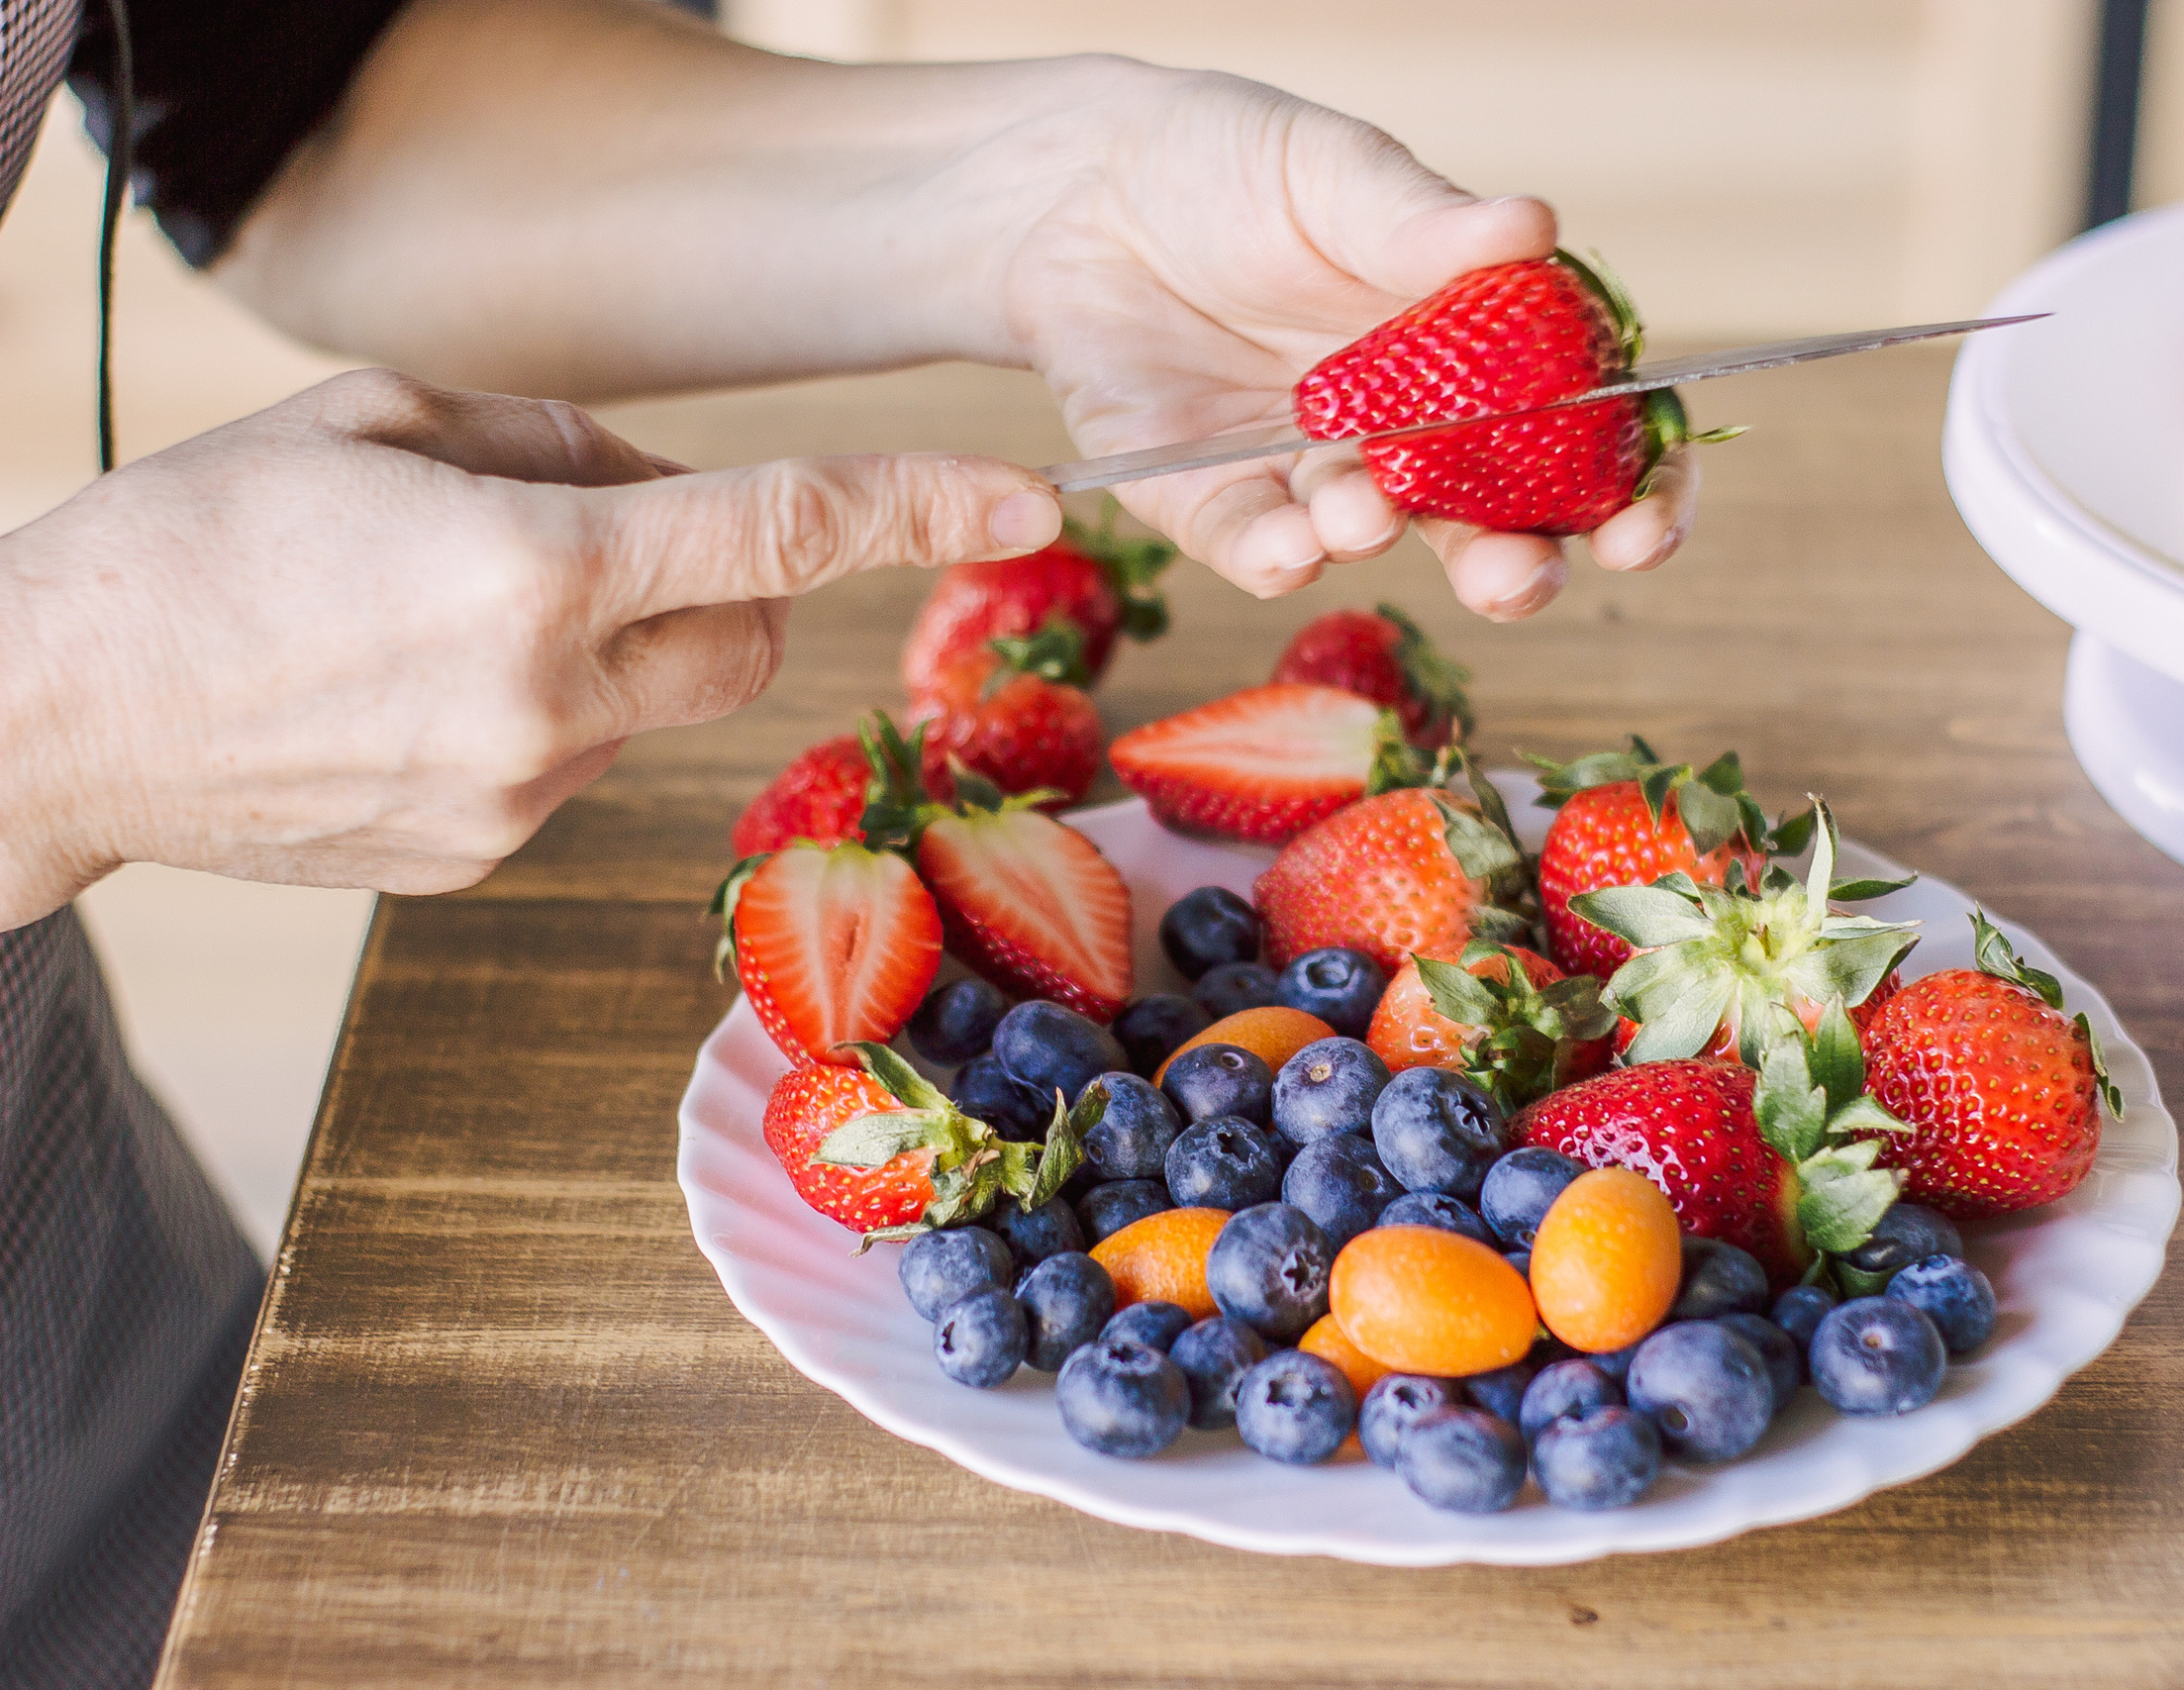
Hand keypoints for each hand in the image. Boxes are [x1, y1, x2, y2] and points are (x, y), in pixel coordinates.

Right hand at [0, 369, 1059, 924]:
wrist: (55, 712)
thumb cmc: (196, 543)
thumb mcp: (376, 421)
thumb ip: (560, 442)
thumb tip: (665, 486)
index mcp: (532, 570)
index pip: (782, 528)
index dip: (922, 504)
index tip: (1033, 497)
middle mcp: (549, 701)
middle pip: (755, 638)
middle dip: (734, 583)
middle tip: (610, 537)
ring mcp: (522, 801)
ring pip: (663, 709)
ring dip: (622, 650)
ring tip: (459, 619)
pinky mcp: (486, 862)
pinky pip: (582, 770)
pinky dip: (549, 719)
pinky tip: (420, 698)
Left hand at [989, 64, 1695, 618]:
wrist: (1079, 183)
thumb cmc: (1229, 162)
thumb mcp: (1333, 172)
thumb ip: (1422, 223)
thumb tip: (1532, 228)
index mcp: (1469, 354)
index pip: (1579, 439)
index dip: (1627, 491)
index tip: (1642, 525)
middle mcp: (1401, 432)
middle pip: (1488, 526)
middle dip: (1515, 567)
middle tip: (1518, 579)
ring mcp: (1305, 472)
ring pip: (1367, 540)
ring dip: (1375, 540)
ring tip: (1359, 509)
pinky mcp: (1204, 497)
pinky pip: (1248, 544)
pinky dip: (1272, 555)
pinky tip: (1291, 547)